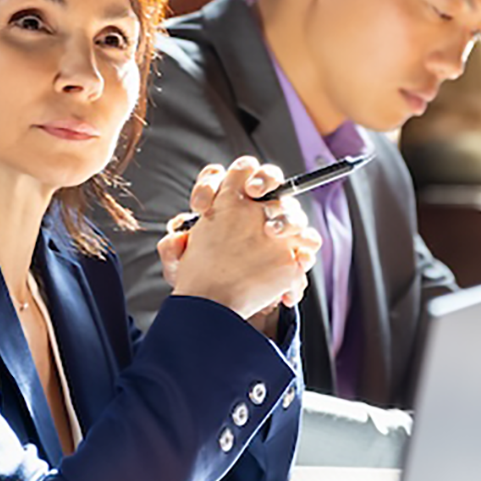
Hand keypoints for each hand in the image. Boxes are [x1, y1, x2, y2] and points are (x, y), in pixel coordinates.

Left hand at [158, 157, 319, 323]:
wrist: (224, 302)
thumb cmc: (202, 277)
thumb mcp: (181, 268)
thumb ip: (173, 251)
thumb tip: (176, 239)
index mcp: (222, 201)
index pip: (218, 177)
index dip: (209, 186)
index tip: (200, 207)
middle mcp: (253, 206)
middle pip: (265, 177)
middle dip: (263, 178)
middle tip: (253, 191)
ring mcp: (276, 224)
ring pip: (290, 206)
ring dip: (286, 214)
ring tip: (272, 231)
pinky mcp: (292, 248)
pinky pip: (308, 240)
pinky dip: (305, 247)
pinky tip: (295, 258)